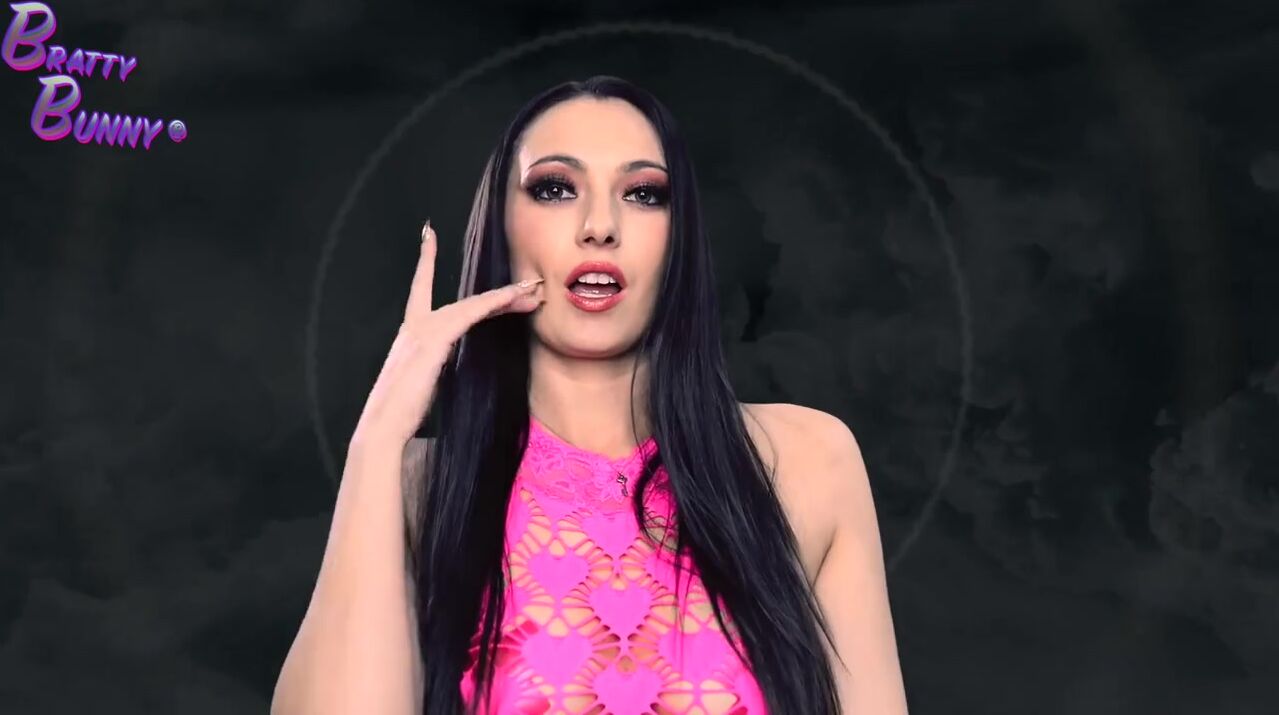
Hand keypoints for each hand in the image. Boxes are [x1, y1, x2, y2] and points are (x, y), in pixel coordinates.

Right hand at [350, 220, 543, 448]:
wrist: (381, 428)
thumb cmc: (400, 415)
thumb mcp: (421, 383)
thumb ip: (434, 366)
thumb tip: (446, 365)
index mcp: (409, 335)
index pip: (419, 289)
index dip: (425, 261)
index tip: (429, 234)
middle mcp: (414, 326)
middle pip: (463, 301)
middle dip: (497, 294)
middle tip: (527, 287)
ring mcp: (422, 331)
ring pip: (471, 305)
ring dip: (505, 298)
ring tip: (532, 293)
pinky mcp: (433, 340)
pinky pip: (469, 315)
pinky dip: (491, 305)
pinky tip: (510, 299)